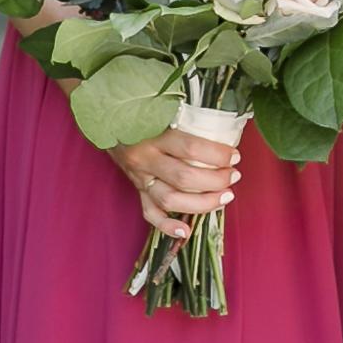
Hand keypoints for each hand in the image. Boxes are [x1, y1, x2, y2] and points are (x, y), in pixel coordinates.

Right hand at [109, 124, 238, 239]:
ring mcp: (140, 178)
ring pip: (170, 199)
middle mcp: (146, 158)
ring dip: (202, 203)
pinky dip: (167, 226)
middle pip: (184, 178)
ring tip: (225, 197)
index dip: (217, 155)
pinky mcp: (136, 191)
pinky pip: (150, 213)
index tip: (234, 156)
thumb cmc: (143, 115)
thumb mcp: (162, 111)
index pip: (191, 149)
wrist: (107, 123)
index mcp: (155, 135)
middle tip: (234, 176)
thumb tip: (226, 124)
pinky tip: (186, 231)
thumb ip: (187, 118)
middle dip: (215, 181)